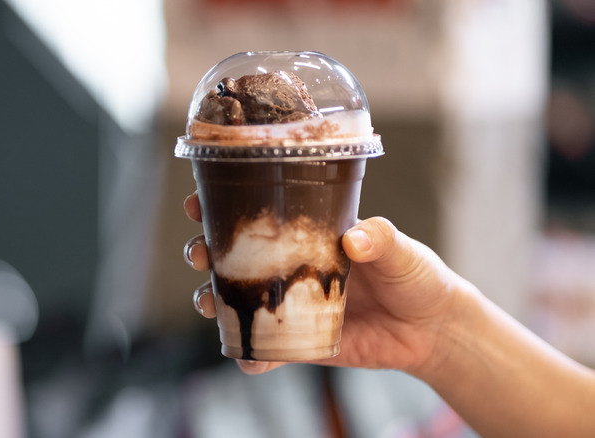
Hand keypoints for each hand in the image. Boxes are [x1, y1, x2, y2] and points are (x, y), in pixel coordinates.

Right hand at [183, 191, 467, 375]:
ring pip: (239, 301)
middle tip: (199, 253)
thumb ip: (380, 238)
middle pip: (234, 257)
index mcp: (309, 234)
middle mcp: (291, 266)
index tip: (198, 201)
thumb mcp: (401, 250)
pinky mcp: (301, 341)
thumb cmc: (416, 276)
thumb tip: (354, 239)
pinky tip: (247, 358)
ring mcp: (292, 304)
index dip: (223, 207)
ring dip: (214, 301)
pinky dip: (252, 356)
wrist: (431, 329)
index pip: (260, 214)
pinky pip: (267, 350)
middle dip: (206, 252)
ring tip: (209, 303)